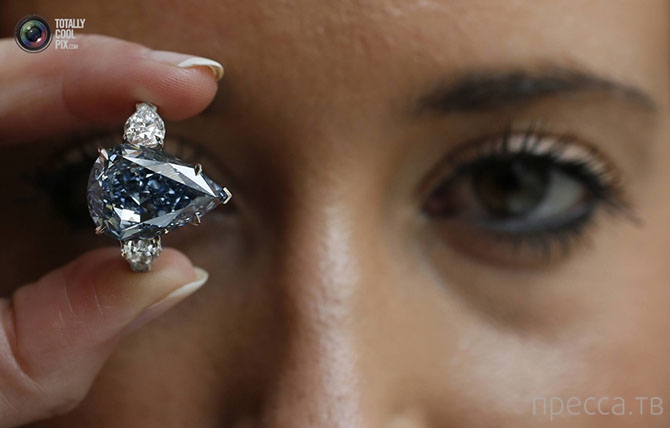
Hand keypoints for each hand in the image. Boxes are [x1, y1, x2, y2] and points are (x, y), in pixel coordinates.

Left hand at [0, 34, 220, 426]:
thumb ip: (60, 337)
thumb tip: (175, 273)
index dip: (102, 72)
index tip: (190, 83)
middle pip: (4, 70)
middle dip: (107, 71)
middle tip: (188, 86)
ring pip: (2, 92)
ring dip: (88, 88)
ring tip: (159, 100)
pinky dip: (58, 117)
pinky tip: (103, 129)